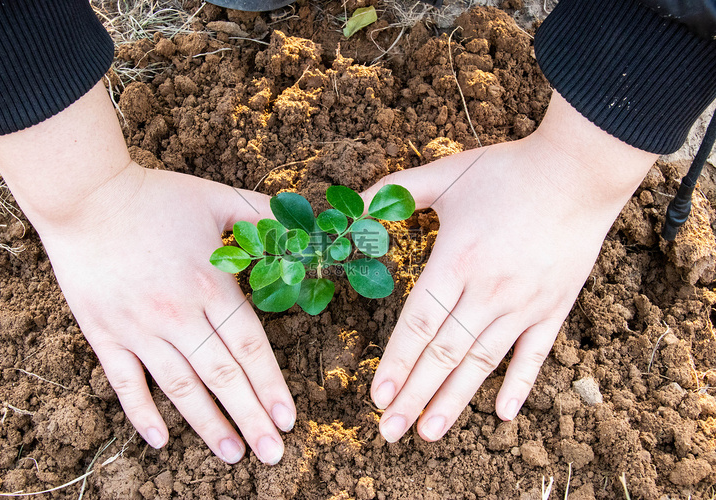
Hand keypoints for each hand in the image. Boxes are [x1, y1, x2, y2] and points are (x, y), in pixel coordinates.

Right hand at [0, 82, 294, 463]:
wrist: (86, 195)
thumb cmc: (155, 197)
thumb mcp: (217, 198)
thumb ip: (263, 215)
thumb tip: (303, 223)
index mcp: (209, 285)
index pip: (249, 346)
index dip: (270, 384)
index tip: (289, 418)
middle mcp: (177, 315)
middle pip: (222, 375)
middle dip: (251, 416)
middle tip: (273, 453)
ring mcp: (139, 328)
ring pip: (180, 387)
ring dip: (208, 424)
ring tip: (233, 454)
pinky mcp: (105, 333)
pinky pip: (124, 382)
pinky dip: (141, 412)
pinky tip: (160, 441)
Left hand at [363, 92, 656, 442]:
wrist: (580, 169)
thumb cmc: (509, 170)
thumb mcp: (447, 174)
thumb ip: (397, 191)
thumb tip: (354, 205)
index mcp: (458, 260)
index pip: (420, 322)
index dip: (397, 362)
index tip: (378, 397)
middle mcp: (489, 290)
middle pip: (445, 353)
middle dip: (415, 395)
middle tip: (390, 432)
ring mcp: (525, 303)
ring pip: (483, 362)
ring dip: (454, 400)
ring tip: (430, 432)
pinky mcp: (554, 307)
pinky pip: (535, 355)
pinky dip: (519, 385)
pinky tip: (501, 414)